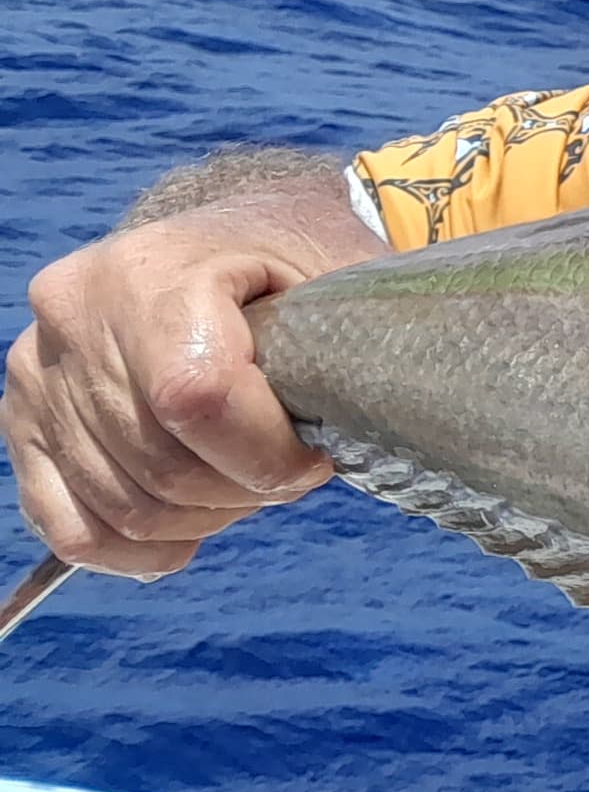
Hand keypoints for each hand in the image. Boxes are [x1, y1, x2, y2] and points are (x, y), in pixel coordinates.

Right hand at [7, 177, 372, 575]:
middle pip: (162, 464)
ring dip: (203, 519)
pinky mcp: (21, 423)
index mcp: (150, 269)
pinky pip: (69, 528)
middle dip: (244, 489)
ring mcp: (36, 374)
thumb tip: (352, 426)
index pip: (197, 397)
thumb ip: (341, 343)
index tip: (315, 454)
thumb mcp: (336, 271)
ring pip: (123, 507)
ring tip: (247, 483)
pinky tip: (188, 536)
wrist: (219, 241)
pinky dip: (136, 550)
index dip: (266, 452)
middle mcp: (73, 317)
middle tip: (288, 470)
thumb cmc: (291, 259)